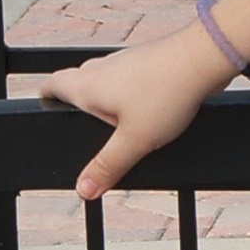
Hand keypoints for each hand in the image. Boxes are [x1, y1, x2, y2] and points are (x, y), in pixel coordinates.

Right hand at [39, 25, 236, 203]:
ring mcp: (125, 59)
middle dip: (78, 104)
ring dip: (107, 98)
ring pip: (105, 80)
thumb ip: (108, 166)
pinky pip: (130, 77)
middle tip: (87, 128)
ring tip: (121, 124)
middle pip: (77, 83)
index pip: (51, 84)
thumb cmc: (166, 94)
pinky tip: (148, 108)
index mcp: (86, 84)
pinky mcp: (148, 59)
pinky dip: (131, 92)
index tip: (45, 108)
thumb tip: (83, 190)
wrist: (204, 58)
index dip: (45, 97)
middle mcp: (100, 67)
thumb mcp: (135, 140)